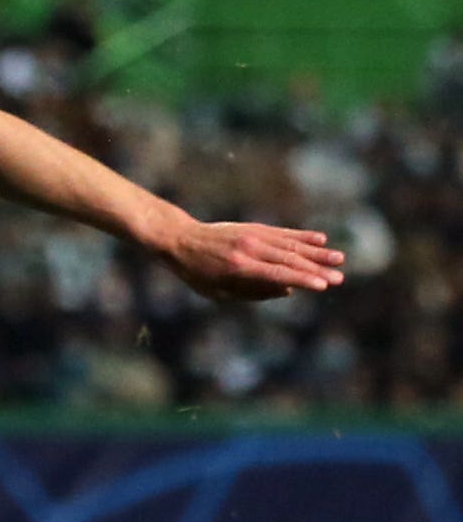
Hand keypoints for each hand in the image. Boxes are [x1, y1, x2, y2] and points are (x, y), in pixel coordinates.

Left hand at [158, 218, 344, 301]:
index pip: (276, 274)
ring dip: (316, 252)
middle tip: (340, 278)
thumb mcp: (218, 292)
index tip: (322, 285)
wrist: (182, 240)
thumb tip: (287, 289)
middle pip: (289, 260)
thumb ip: (253, 292)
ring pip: (290, 245)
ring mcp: (252, 236)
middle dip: (316, 269)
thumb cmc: (198, 273)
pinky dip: (301, 236)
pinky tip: (321, 240)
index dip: (301, 280)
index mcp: (238, 268)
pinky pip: (282, 233)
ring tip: (339, 258)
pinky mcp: (254, 228)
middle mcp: (248, 249)